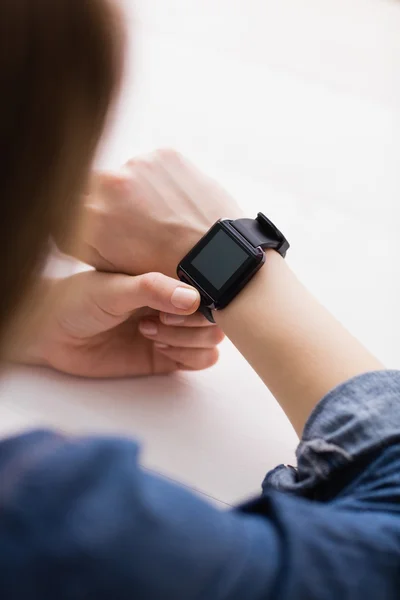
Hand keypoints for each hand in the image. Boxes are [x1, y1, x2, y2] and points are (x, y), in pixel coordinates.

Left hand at [6, 272, 223, 377]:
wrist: (52, 334)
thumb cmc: (78, 301)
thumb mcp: (112, 287)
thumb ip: (152, 289)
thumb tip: (194, 299)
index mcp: (167, 279)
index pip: (209, 288)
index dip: (200, 300)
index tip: (173, 304)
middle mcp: (175, 304)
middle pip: (215, 318)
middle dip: (191, 324)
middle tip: (155, 320)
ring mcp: (174, 331)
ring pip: (211, 341)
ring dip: (187, 341)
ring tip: (151, 333)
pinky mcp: (167, 358)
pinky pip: (200, 361)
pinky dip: (188, 358)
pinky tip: (158, 347)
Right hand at [61, 150, 242, 277]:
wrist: (218, 257)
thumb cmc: (165, 271)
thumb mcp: (112, 266)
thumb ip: (82, 240)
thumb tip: (67, 221)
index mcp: (89, 212)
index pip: (68, 203)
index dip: (86, 218)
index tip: (105, 227)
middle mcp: (109, 181)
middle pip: (99, 186)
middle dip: (113, 203)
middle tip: (139, 226)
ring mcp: (139, 164)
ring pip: (128, 175)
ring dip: (137, 190)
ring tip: (163, 218)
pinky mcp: (166, 154)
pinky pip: (154, 165)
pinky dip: (161, 181)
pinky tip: (176, 204)